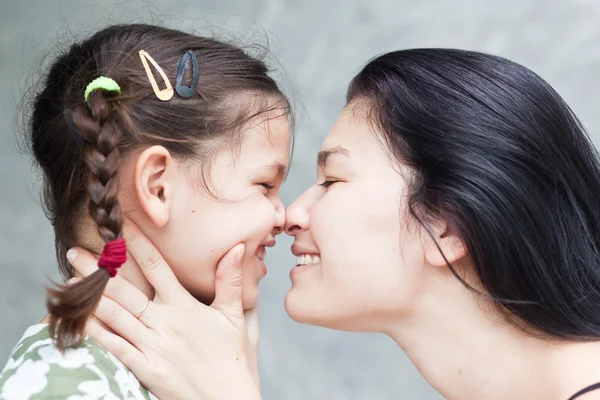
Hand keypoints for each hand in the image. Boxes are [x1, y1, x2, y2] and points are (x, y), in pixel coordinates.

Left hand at [67, 221, 260, 399]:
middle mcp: (164, 322)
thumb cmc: (233, 359)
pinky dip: (96, 330)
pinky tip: (81, 316)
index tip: (122, 225)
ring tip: (72, 278)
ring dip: (92, 294)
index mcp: (184, 306)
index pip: (156, 266)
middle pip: (125, 289)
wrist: (227, 399)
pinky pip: (114, 346)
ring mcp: (151, 346)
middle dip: (98, 268)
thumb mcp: (236, 316)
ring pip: (115, 314)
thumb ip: (231, 281)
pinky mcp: (144, 368)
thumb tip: (234, 248)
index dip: (137, 243)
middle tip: (75, 251)